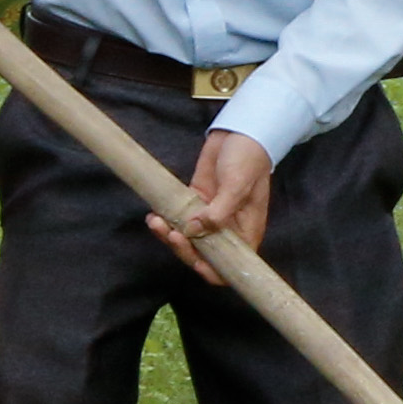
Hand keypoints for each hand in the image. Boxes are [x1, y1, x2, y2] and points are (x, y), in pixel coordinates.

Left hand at [150, 128, 273, 283]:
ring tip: (156, 222)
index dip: (213, 271)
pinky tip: (154, 215)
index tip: (196, 262)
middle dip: (183, 249)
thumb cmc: (248, 159)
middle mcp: (227, 229)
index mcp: (245, 231)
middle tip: (171, 234)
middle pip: (202, 253)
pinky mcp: (195, 202)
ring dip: (169, 235)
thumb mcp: (237, 185)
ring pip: (187, 238)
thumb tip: (194, 230)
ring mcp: (209, 216)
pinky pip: (177, 218)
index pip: (230, 264)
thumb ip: (219, 212)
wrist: (239, 132)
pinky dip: (165, 220)